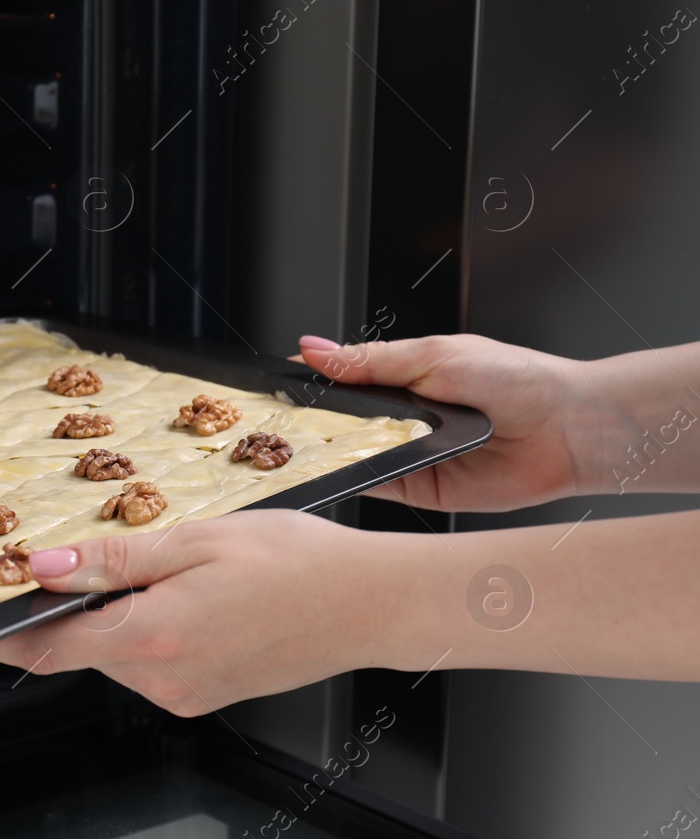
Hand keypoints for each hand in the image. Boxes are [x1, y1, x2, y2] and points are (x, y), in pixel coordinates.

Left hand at [0, 511, 391, 714]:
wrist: (371, 603)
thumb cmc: (299, 564)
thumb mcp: (195, 541)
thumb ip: (112, 560)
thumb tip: (43, 568)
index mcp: (153, 640)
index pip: (47, 648)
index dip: (1, 632)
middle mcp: (164, 681)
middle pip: (81, 647)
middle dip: (66, 607)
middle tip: (70, 555)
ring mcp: (185, 695)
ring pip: (116, 653)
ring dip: (112, 615)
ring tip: (153, 565)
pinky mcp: (205, 696)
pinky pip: (151, 662)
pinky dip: (145, 629)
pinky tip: (180, 593)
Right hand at [295, 333, 593, 511]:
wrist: (568, 428)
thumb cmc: (517, 380)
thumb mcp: (431, 356)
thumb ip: (368, 361)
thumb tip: (313, 350)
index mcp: (403, 377)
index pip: (340, 380)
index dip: (307, 384)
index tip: (270, 387)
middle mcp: (403, 417)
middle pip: (340, 421)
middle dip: (310, 422)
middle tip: (273, 423)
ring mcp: (408, 453)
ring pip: (352, 453)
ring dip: (331, 450)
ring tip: (297, 447)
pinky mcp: (420, 488)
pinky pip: (375, 483)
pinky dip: (353, 478)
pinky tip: (334, 468)